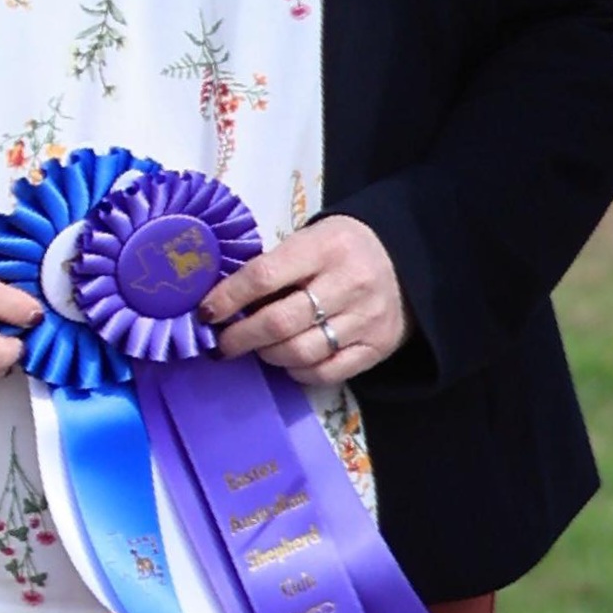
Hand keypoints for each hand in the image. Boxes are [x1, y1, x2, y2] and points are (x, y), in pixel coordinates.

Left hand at [202, 213, 409, 388]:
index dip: (229, 298)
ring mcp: (365, 319)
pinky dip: (298, 372)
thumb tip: (225, 303)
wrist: (406, 261)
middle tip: (223, 343)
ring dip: (267, 355)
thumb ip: (276, 267)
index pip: (265, 276)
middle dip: (241, 337)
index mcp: (325, 247)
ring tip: (258, 349)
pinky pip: (326, 372)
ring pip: (300, 352)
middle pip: (280, 322)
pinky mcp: (377, 347)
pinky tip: (289, 362)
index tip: (207, 313)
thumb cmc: (343, 249)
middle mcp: (348, 283)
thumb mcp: (312, 240)